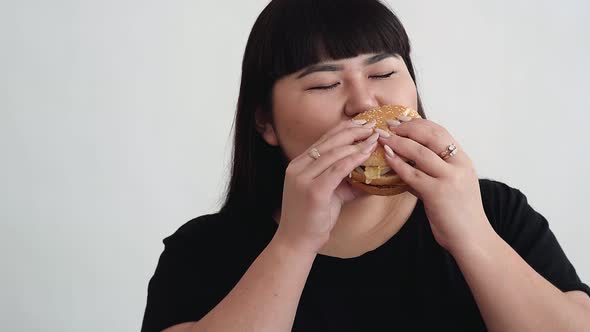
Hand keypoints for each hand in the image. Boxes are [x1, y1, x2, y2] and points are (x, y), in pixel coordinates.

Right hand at [274, 120, 378, 254]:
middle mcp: (298, 167)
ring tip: (374, 138)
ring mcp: (303, 178)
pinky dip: (354, 159)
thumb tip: (371, 174)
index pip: (323, 140)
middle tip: (372, 125)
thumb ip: (345, 182)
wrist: (295, 242)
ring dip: (356, 143)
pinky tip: (367, 154)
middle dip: (352, 131)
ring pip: (334, 153)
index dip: (344, 129)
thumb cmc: (312, 219)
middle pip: (329, 142)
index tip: (362, 124)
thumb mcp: (329, 195)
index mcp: (298, 164)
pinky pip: (337, 169)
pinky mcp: (313, 190)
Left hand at [378, 117, 492, 250]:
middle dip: (407, 127)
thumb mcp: (451, 187)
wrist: (472, 239)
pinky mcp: (437, 193)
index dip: (419, 124)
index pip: (441, 132)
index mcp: (463, 161)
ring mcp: (449, 178)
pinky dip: (397, 163)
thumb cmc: (459, 215)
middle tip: (389, 125)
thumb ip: (433, 173)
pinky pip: (412, 174)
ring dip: (398, 142)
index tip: (401, 120)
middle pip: (431, 135)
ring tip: (383, 137)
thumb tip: (407, 164)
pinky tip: (387, 157)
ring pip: (420, 152)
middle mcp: (459, 165)